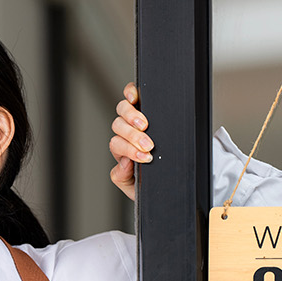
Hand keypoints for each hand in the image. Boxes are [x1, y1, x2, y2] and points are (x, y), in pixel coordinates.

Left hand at [108, 82, 153, 200]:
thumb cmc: (149, 180)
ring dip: (132, 116)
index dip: (129, 150)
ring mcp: (132, 119)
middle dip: (132, 136)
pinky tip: (134, 98)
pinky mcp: (142, 106)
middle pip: (119, 127)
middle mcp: (124, 134)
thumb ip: (123, 178)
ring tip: (144, 124)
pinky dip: (130, 93)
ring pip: (122, 110)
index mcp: (121, 151)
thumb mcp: (134, 187)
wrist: (164, 181)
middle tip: (147, 144)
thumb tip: (124, 162)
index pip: (117, 145)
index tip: (145, 157)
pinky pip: (131, 95)